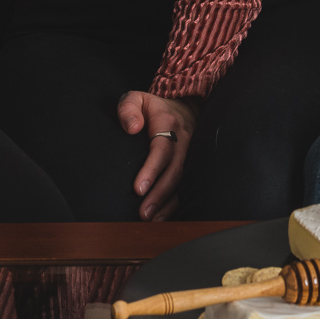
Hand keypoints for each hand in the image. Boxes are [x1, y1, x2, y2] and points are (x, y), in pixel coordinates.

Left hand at [117, 91, 197, 221]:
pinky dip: (175, 204)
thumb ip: (128, 108)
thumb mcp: (136, 98)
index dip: (151, 170)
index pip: (161, 149)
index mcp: (168, 124)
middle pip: (174, 170)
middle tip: (143, 213)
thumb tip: (132, 128)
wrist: (183, 107)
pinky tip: (162, 217)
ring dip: (168, 203)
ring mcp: (190, 154)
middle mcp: (183, 140)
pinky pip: (186, 186)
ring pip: (182, 182)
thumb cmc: (153, 107)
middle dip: (159, 194)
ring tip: (152, 220)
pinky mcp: (191, 164)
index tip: (138, 189)